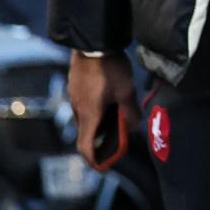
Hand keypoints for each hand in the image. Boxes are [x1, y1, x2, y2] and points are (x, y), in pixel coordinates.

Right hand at [67, 52, 139, 170]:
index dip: (93, 159)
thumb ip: (130, 111)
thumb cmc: (109, 69)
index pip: (84, 146)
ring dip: (98, 124)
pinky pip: (84, 106)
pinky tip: (109, 102)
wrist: (92, 43)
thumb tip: (134, 125)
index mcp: (89, 115)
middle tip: (118, 140)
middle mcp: (78, 109)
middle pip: (85, 133)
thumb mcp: (126, 91)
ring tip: (117, 120)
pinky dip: (95, 111)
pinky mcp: (75, 87)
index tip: (102, 165)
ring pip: (85, 119)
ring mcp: (74, 97)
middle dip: (100, 141)